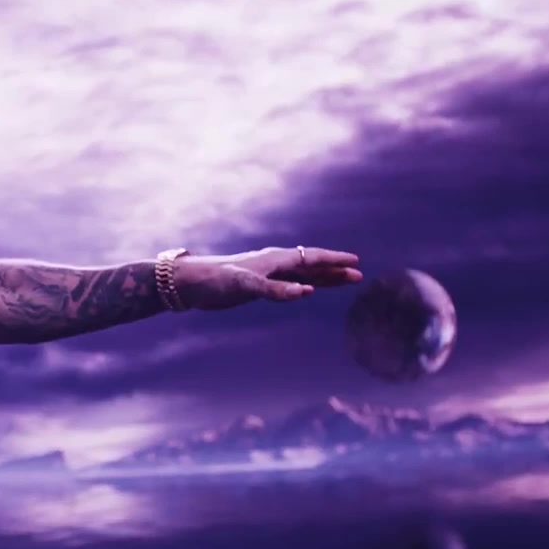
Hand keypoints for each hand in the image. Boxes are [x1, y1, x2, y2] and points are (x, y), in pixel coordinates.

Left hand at [174, 246, 361, 310]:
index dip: (333, 260)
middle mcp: (272, 263)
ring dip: (322, 277)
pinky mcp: (256, 284)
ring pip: (301, 273)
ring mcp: (265, 273)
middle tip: (358, 275)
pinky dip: (302, 285)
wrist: (189, 283)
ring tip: (343, 280)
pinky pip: (287, 283)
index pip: (310, 258)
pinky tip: (306, 289)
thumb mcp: (245, 285)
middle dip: (334, 269)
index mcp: (273, 260)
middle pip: (310, 264)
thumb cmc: (216, 280)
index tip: (355, 262)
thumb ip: (275, 289)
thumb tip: (307, 291)